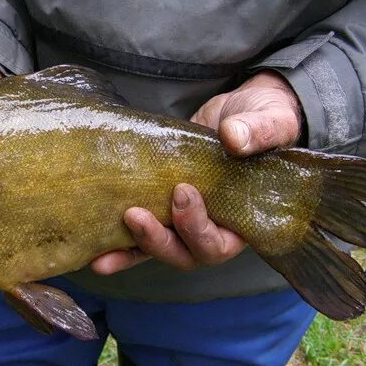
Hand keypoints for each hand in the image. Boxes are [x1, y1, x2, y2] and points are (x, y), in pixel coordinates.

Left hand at [91, 70, 302, 274]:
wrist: (242, 112)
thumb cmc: (265, 122)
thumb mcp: (272, 121)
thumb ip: (260, 131)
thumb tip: (234, 137)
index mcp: (243, 220)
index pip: (220, 242)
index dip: (198, 227)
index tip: (182, 192)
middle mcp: (212, 228)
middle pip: (185, 254)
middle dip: (158, 240)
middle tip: (135, 214)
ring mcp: (182, 221)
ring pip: (157, 249)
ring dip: (130, 249)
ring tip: (101, 253)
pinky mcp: (158, 208)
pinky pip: (138, 237)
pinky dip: (117, 246)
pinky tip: (93, 253)